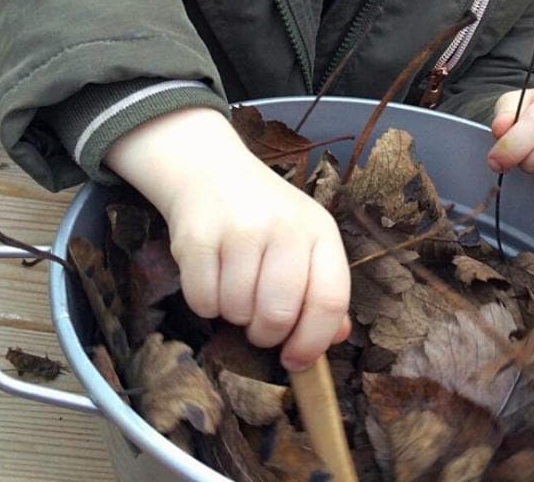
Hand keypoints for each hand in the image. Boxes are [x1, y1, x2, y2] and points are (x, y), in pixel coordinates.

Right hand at [105, 107, 351, 370]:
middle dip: (265, 334)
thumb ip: (322, 288)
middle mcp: (284, 226)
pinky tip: (212, 275)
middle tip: (258, 323)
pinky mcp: (198, 237)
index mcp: (319, 229)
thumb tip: (335, 337)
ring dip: (233, 314)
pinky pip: (202, 302)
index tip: (295, 359)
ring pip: (237, 312)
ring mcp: (239, 229)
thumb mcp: (305, 239)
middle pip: (279, 313)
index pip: (330, 298)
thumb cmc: (266, 216)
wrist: (211, 172)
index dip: (313, 341)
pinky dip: (205, 302)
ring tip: (235, 285)